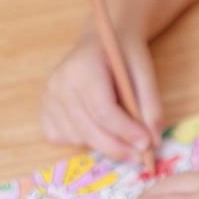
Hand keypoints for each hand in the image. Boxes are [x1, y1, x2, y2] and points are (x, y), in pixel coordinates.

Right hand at [41, 22, 162, 161]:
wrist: (101, 41)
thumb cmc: (124, 57)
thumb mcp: (145, 72)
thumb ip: (151, 105)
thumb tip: (154, 141)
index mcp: (83, 67)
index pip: (102, 109)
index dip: (126, 131)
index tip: (147, 144)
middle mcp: (59, 83)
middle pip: (87, 129)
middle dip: (117, 147)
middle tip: (140, 157)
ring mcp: (48, 97)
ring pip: (77, 137)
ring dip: (102, 143)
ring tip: (120, 130)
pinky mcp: (44, 109)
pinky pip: (62, 138)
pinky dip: (83, 140)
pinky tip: (96, 126)